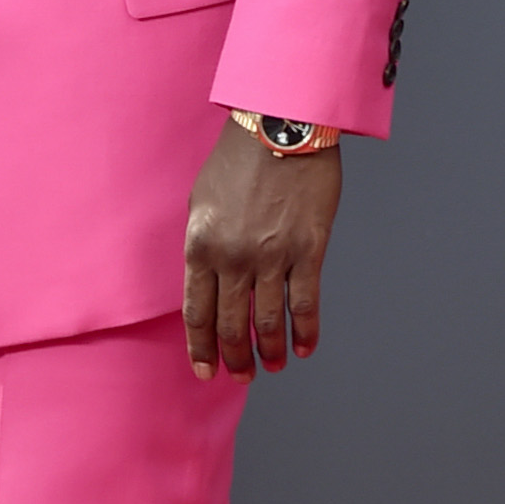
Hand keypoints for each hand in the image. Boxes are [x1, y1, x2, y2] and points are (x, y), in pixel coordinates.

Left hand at [182, 115, 340, 381]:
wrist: (279, 125)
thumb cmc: (237, 158)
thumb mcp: (202, 199)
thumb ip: (203, 243)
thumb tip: (207, 282)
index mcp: (201, 244)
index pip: (197, 312)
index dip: (200, 348)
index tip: (204, 371)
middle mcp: (233, 257)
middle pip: (231, 325)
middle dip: (235, 358)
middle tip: (241, 377)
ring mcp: (272, 256)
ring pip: (267, 322)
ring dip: (270, 351)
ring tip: (273, 366)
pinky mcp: (307, 251)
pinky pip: (305, 304)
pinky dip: (306, 332)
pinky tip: (304, 348)